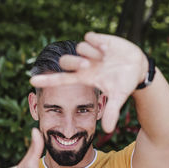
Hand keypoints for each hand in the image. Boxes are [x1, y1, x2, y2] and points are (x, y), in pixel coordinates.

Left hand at [30, 32, 148, 132]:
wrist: (137, 66)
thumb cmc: (124, 82)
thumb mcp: (118, 96)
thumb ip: (112, 111)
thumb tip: (107, 130)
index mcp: (84, 77)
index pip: (61, 79)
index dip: (47, 80)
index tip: (31, 80)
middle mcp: (84, 64)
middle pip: (66, 61)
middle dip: (75, 62)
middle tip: (90, 65)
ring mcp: (89, 52)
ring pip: (79, 48)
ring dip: (91, 53)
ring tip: (105, 57)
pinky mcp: (97, 39)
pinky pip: (89, 37)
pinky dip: (97, 42)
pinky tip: (107, 48)